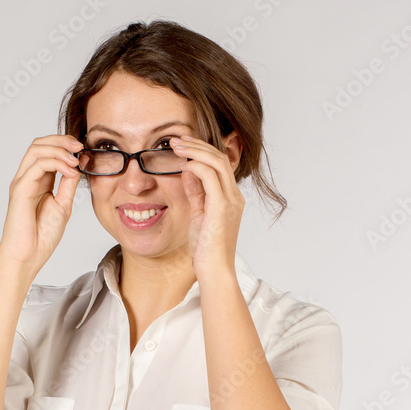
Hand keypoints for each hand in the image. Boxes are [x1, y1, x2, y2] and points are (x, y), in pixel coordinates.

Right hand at [0, 134, 82, 270]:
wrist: (29, 255)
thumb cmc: (42, 235)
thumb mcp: (63, 204)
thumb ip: (68, 184)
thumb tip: (77, 165)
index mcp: (38, 181)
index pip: (47, 151)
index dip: (64, 145)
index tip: (82, 149)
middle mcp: (27, 178)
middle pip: (39, 144)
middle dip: (61, 140)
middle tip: (79, 145)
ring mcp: (22, 182)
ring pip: (36, 150)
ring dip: (58, 149)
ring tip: (75, 158)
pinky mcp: (20, 189)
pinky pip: (36, 166)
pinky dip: (55, 162)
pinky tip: (69, 169)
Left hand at [169, 135, 244, 279]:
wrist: (214, 270)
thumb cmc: (205, 249)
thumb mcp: (198, 215)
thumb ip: (196, 193)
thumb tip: (188, 171)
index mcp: (230, 198)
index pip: (220, 164)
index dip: (201, 151)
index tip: (182, 145)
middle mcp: (234, 196)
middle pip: (220, 157)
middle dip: (197, 144)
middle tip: (176, 139)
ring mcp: (230, 200)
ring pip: (216, 161)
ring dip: (194, 150)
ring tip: (176, 145)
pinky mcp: (222, 207)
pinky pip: (210, 176)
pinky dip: (196, 165)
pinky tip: (182, 163)